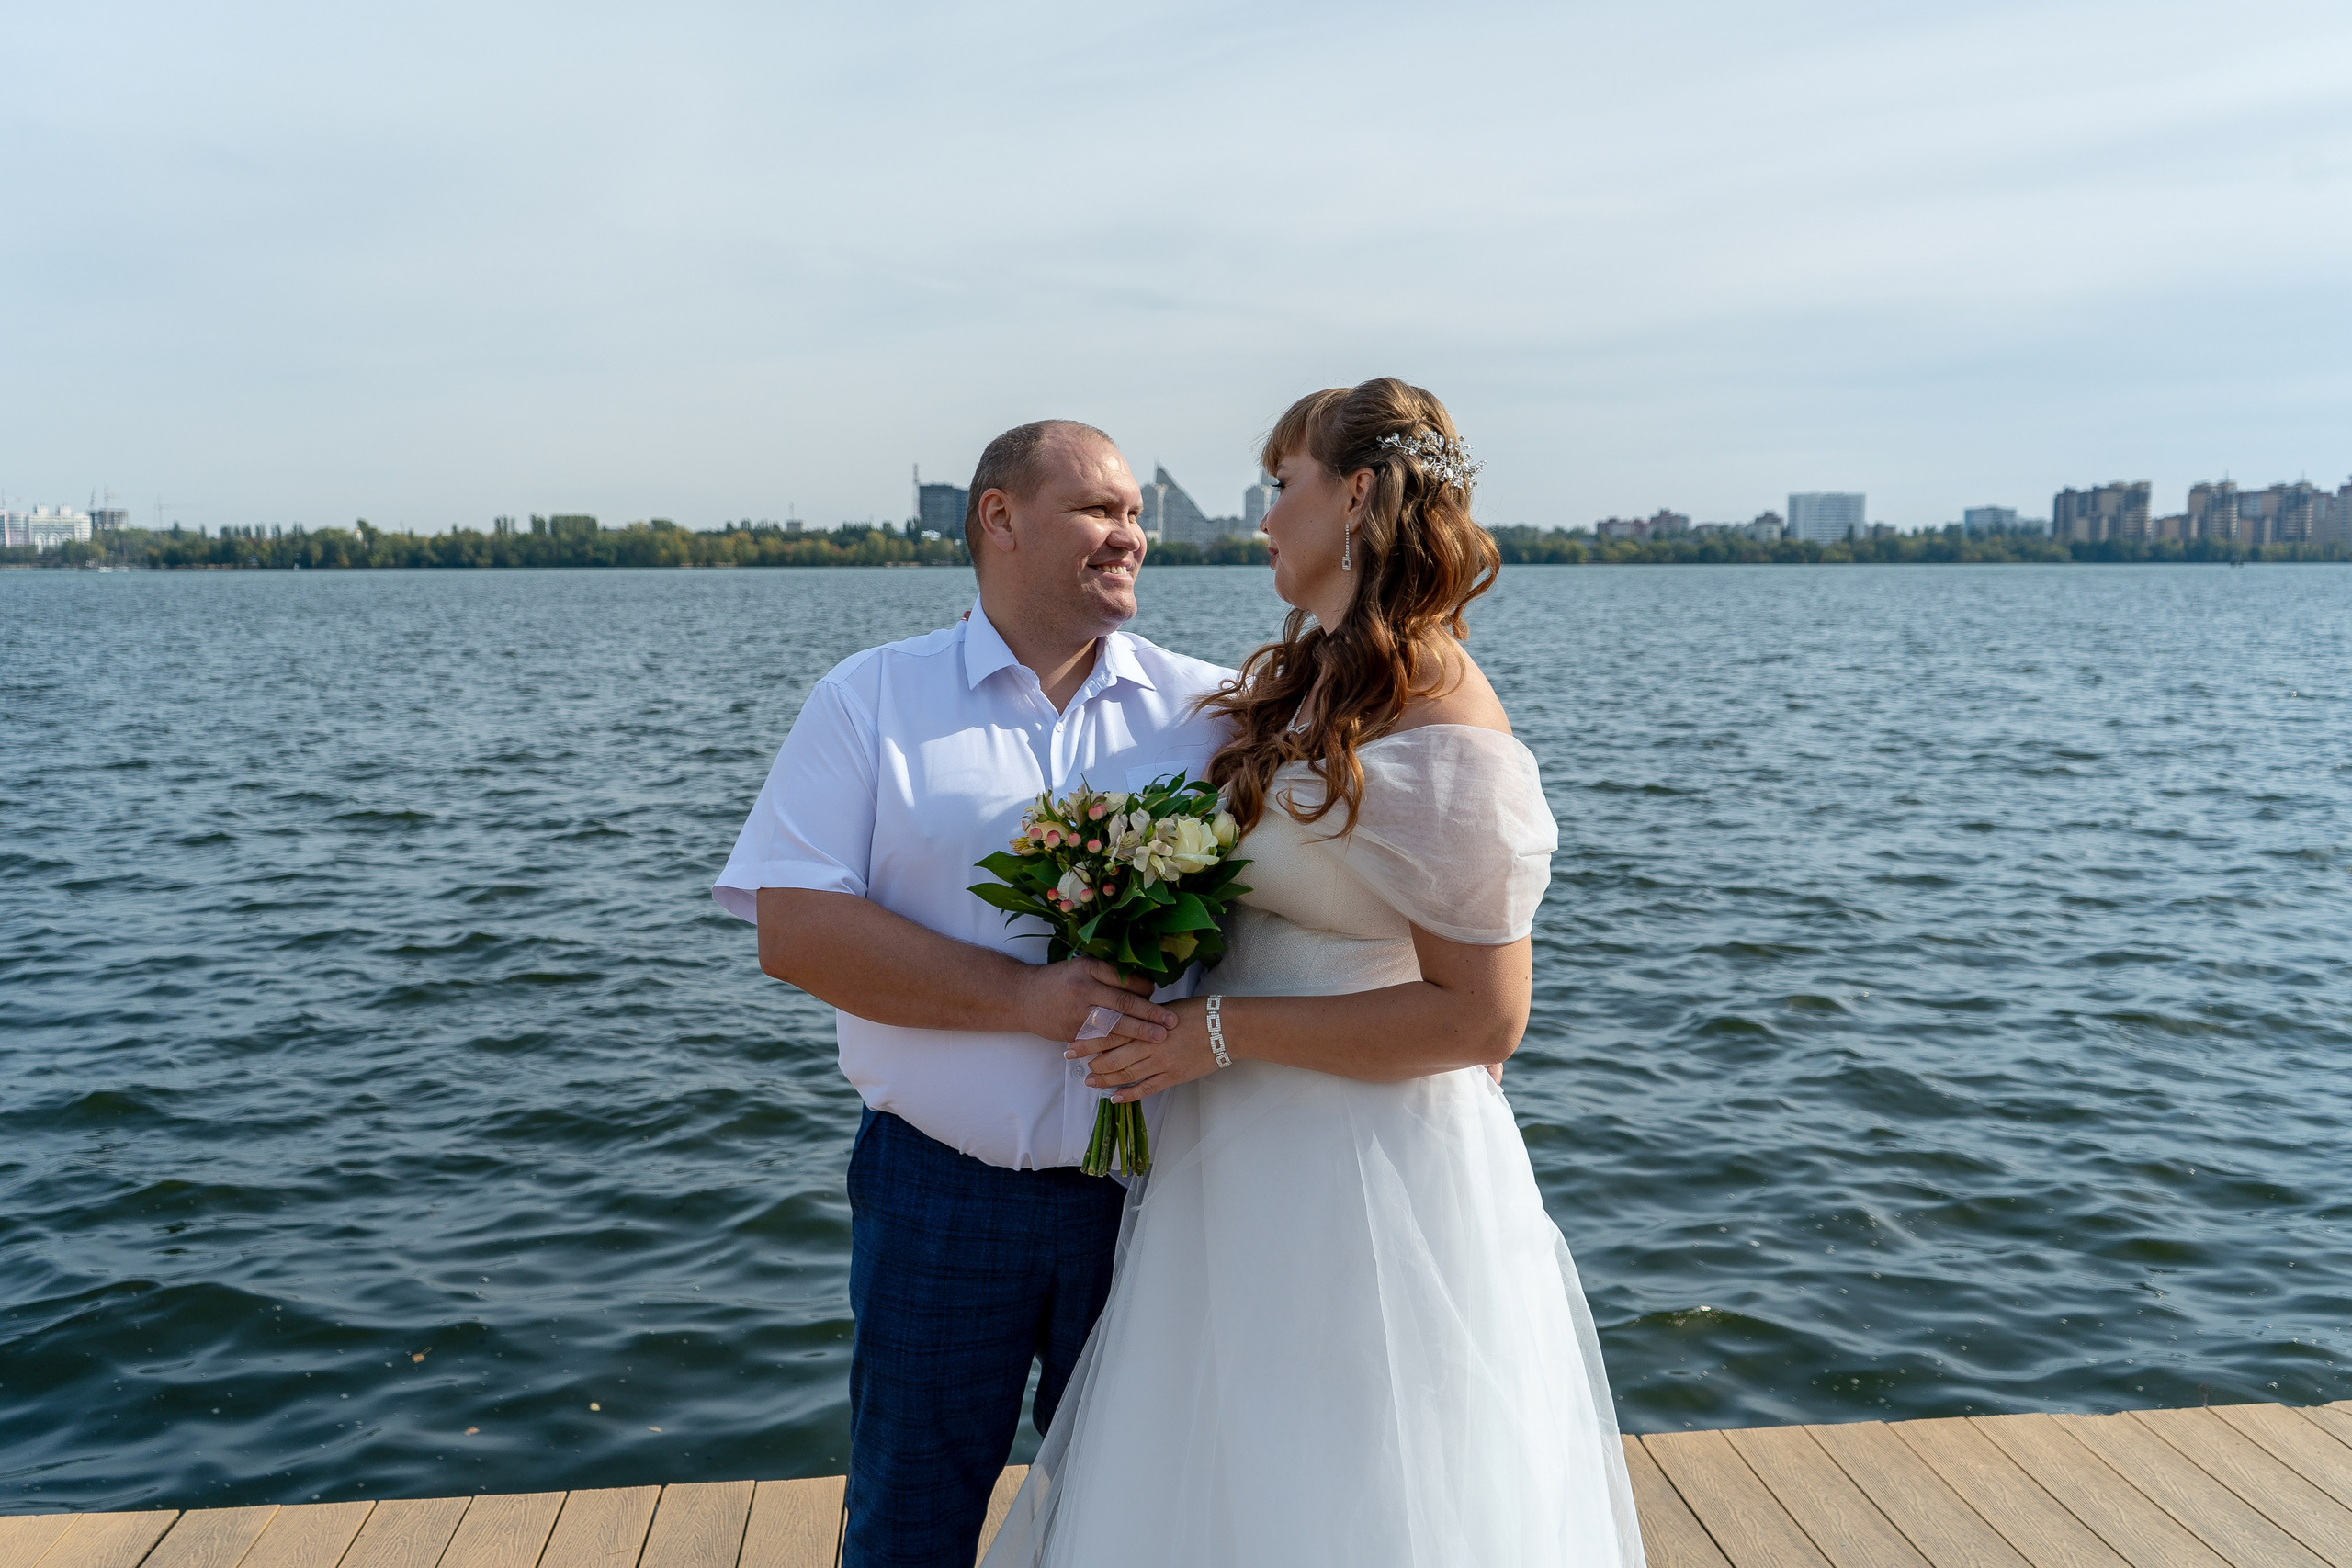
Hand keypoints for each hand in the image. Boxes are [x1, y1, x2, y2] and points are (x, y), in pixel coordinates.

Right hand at [1020, 957, 1175, 1047]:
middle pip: (1123, 1003)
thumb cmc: (1057, 980)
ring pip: (1114, 1024)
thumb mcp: (1081, 967)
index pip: (1124, 979)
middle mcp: (1083, 989)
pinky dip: (1117, 1046)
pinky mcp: (1072, 1031)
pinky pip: (1099, 1040)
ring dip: (1139, 1032)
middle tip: (1171, 1021)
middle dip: (1150, 1013)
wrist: (1022, 996)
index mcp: (1089, 969)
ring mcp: (1077, 1012)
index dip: (1145, 989)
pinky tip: (1134, 1052)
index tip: (1158, 995)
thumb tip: (1142, 986)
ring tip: (1160, 1037)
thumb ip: (1107, 975)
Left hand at [1068, 995, 1223, 1102]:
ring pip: (1127, 1074)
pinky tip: (1115, 1098)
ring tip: (1090, 1081)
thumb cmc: (1199, 1012)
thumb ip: (1145, 1017)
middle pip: (1113, 1056)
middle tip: (1075, 1064)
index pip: (1112, 1032)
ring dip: (1106, 1079)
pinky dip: (1130, 1095)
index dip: (1090, 1040)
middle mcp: (1151, 1044)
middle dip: (1092, 1061)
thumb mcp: (1166, 1009)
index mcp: (1147, 1024)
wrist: (1226, 1028)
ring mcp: (1162, 1063)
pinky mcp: (1173, 1076)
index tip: (1072, 1044)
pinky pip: (1147, 1088)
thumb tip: (1125, 1020)